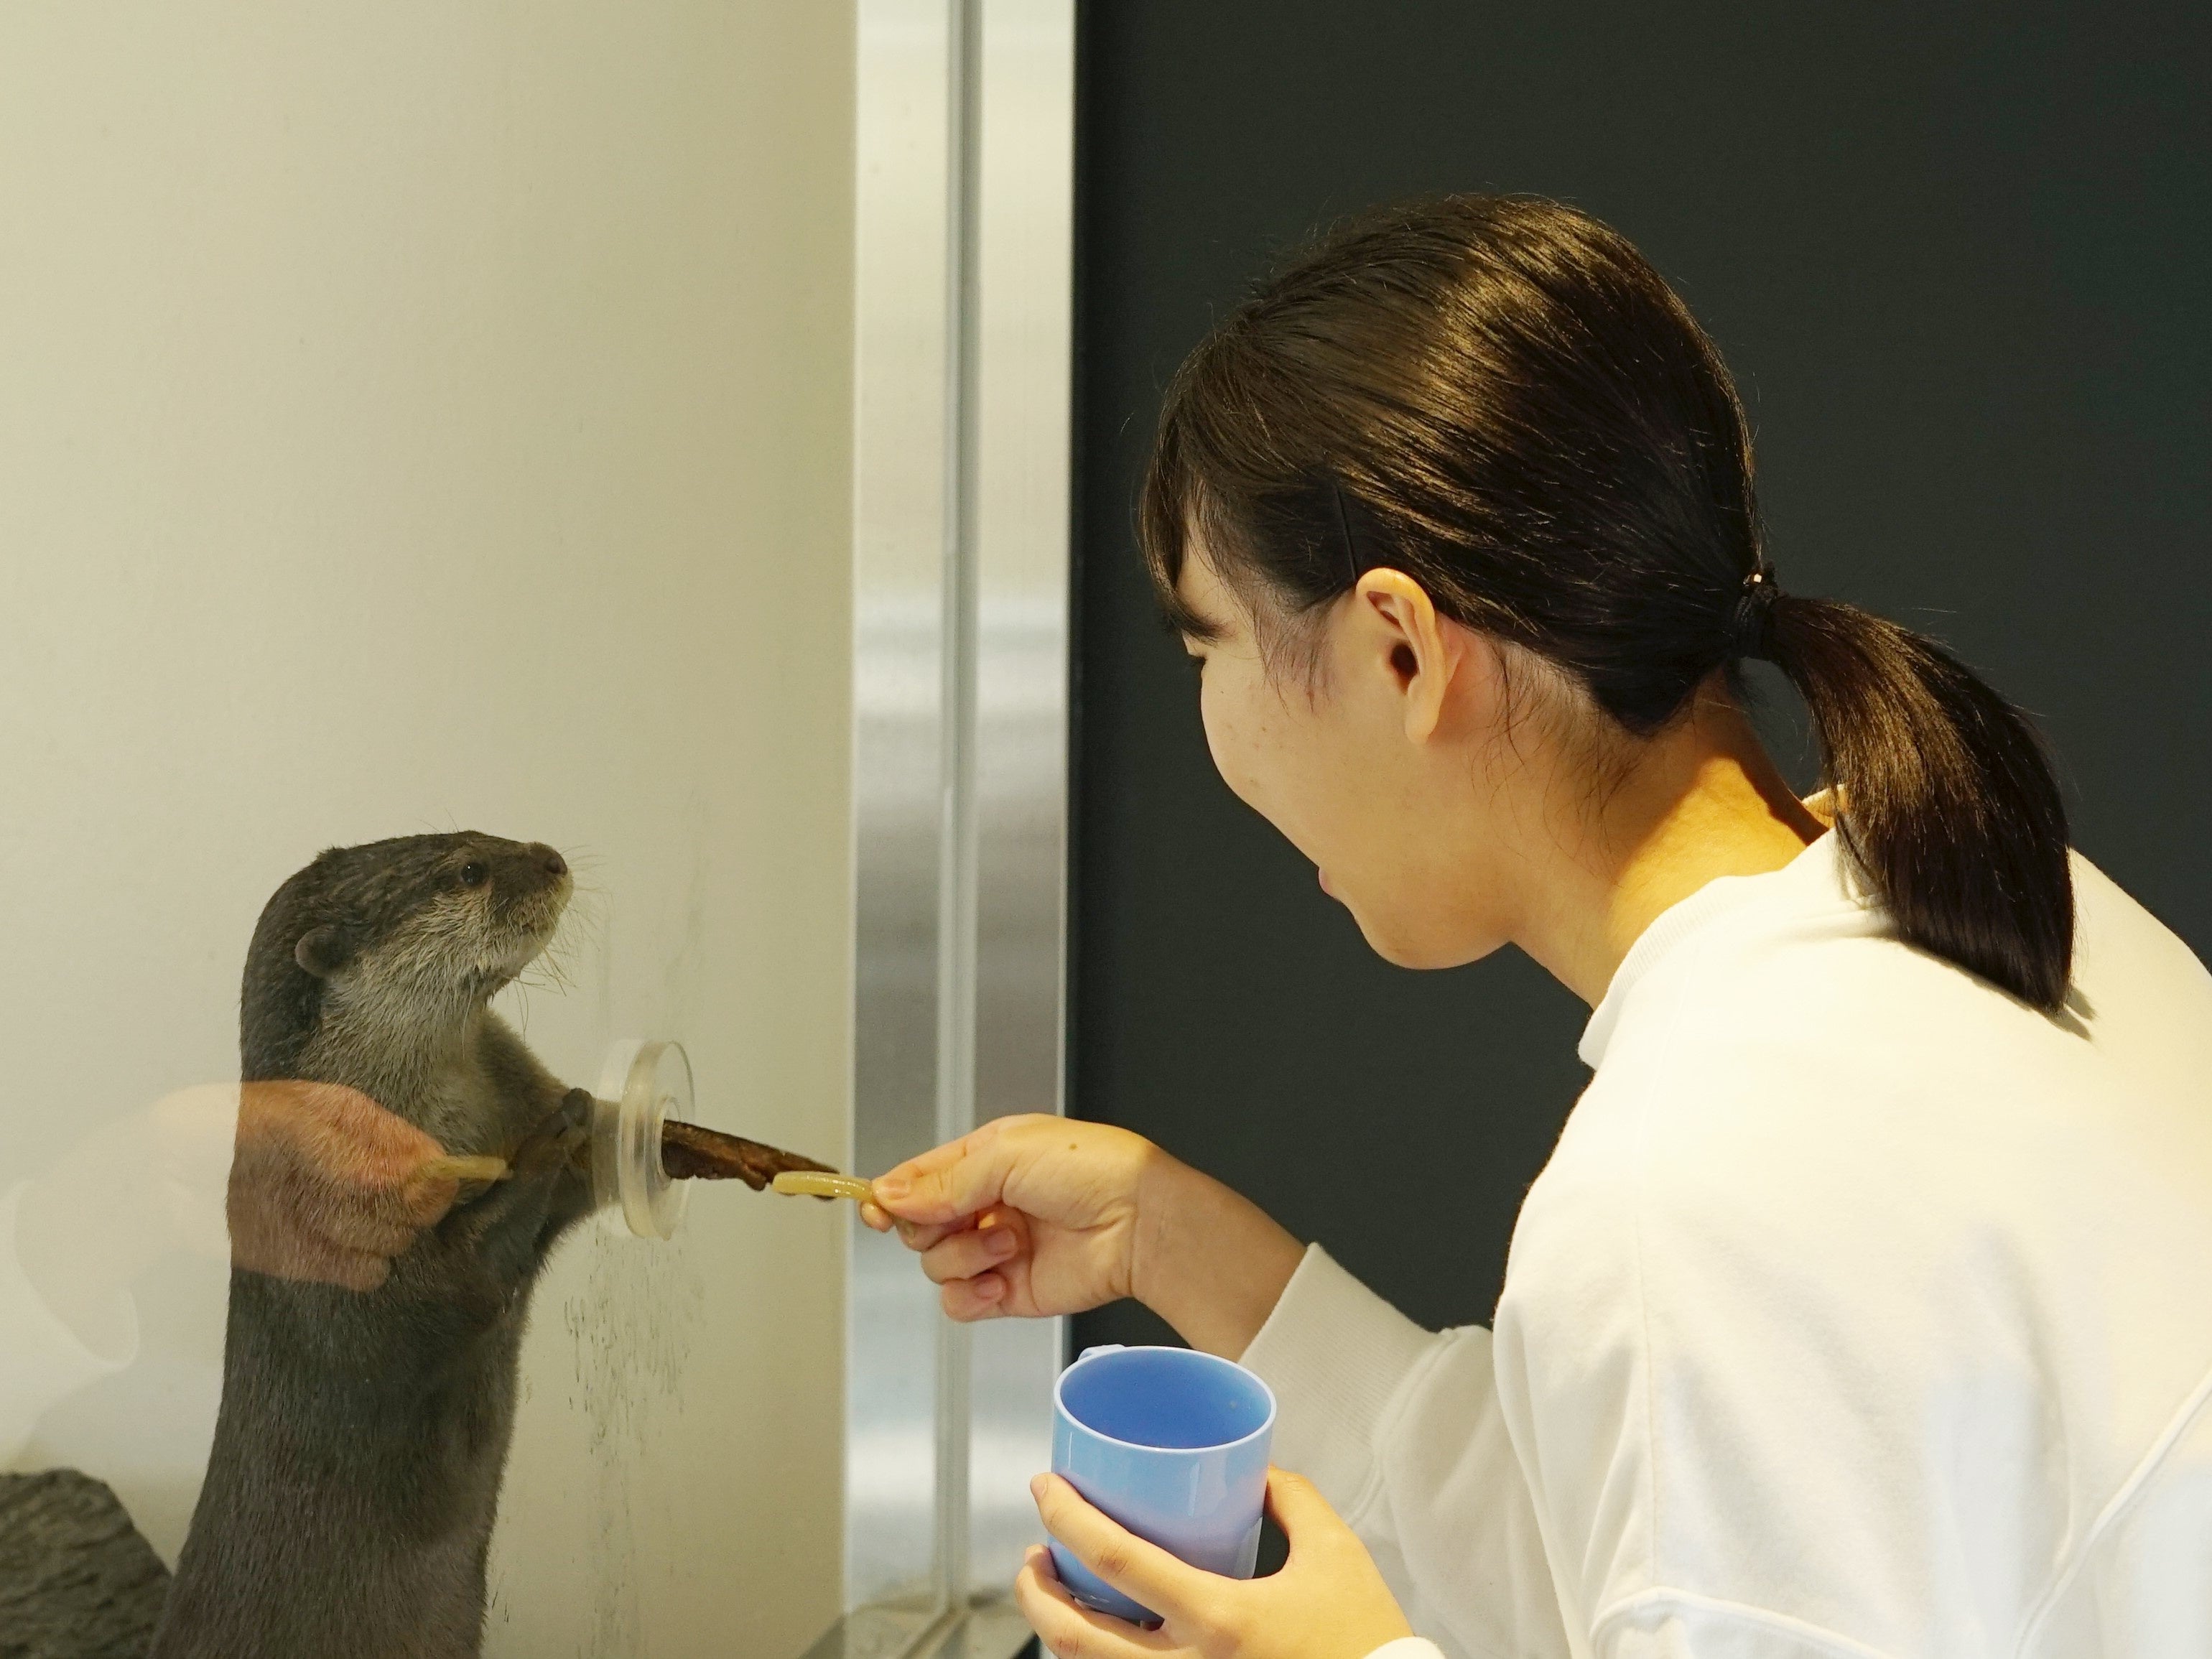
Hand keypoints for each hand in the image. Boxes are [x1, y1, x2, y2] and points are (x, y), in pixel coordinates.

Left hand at [225, 1081, 458, 1289]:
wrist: (157, 1176)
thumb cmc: (218, 1129)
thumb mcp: (282, 1124)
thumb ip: (343, 1152)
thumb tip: (407, 1180)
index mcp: (360, 1126)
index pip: (426, 1156)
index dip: (427, 1177)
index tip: (407, 1192)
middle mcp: (363, 1172)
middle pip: (419, 1207)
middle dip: (390, 1210)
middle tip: (341, 1200)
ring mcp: (343, 1216)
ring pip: (394, 1241)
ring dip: (361, 1235)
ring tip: (311, 1217)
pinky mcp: (321, 1258)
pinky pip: (368, 1275)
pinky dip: (351, 1267)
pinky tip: (315, 1247)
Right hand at [863, 1115, 1161, 1321]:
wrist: (1141, 1224)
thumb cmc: (1094, 1171)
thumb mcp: (1007, 1155)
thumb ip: (942, 1181)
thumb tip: (889, 1194)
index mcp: (987, 1159)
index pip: (920, 1179)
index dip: (893, 1195)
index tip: (874, 1210)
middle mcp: (989, 1204)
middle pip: (920, 1225)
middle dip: (933, 1226)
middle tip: (963, 1219)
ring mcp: (998, 1249)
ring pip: (936, 1265)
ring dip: (964, 1256)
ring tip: (1008, 1243)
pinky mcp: (1010, 1291)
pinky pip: (960, 1302)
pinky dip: (970, 1295)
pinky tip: (999, 1280)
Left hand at [1018, 1469, 1412, 1658]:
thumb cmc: (1363, 1638)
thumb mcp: (1334, 1552)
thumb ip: (1291, 1499)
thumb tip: (1254, 1470)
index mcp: (1220, 1619)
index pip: (1117, 1561)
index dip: (1067, 1518)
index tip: (1046, 1488)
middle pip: (1075, 1636)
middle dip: (1035, 1589)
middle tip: (1035, 1551)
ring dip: (1055, 1630)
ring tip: (1054, 1592)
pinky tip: (1096, 1637)